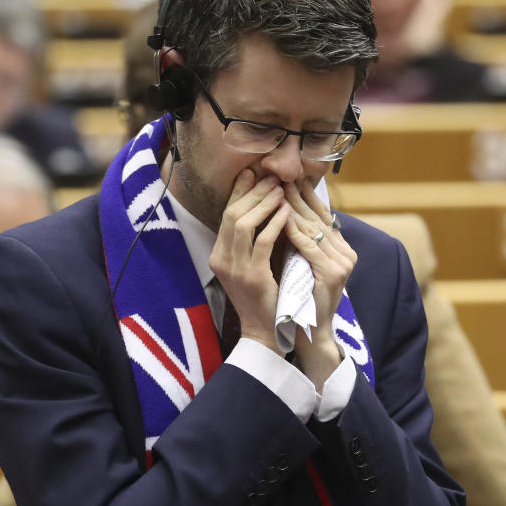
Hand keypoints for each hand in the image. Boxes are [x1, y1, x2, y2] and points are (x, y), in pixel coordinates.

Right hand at [209, 170, 289, 355]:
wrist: (266, 331)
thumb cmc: (265, 295)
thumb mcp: (253, 263)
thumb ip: (255, 238)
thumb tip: (266, 204)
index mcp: (219, 255)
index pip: (226, 215)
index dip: (240, 192)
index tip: (254, 174)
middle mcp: (221, 259)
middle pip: (232, 214)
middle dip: (252, 193)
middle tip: (271, 178)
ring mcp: (234, 269)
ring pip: (243, 224)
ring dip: (263, 204)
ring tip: (279, 191)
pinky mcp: (252, 276)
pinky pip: (262, 241)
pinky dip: (274, 223)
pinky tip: (286, 213)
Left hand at [283, 179, 356, 385]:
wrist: (310, 334)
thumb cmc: (301, 298)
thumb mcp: (300, 262)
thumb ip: (298, 238)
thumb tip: (283, 209)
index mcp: (340, 249)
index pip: (322, 213)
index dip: (305, 194)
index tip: (288, 175)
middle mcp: (346, 253)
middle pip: (318, 216)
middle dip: (297, 194)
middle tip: (279, 174)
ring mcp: (341, 264)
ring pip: (313, 228)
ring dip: (293, 207)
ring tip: (277, 189)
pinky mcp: (332, 275)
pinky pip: (309, 247)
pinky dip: (294, 231)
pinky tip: (281, 218)